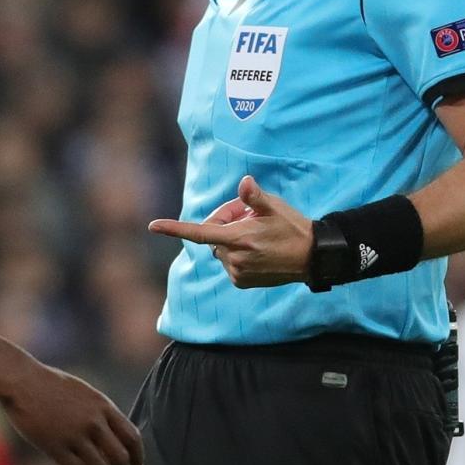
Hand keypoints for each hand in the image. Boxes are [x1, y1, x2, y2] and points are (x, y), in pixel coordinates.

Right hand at [0, 362, 143, 464]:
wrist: (21, 380)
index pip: (132, 437)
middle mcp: (94, 421)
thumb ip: (99, 412)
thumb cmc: (50, 385)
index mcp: (103, 406)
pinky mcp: (56, 446)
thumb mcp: (83, 392)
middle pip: (120, 458)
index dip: (138, 458)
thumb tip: (111, 436)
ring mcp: (75, 434)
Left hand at [149, 175, 312, 287]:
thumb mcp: (275, 207)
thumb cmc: (292, 227)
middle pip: (213, 233)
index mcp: (238, 238)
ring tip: (257, 232)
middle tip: (249, 213)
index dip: (173, 228)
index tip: (153, 226)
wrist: (311, 257)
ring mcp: (237, 273)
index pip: (198, 232)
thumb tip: (244, 182)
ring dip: (231, 238)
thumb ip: (254, 197)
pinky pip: (228, 262)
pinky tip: (257, 249)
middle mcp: (234, 258)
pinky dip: (236, 253)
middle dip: (225, 221)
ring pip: (220, 248)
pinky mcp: (241, 282)